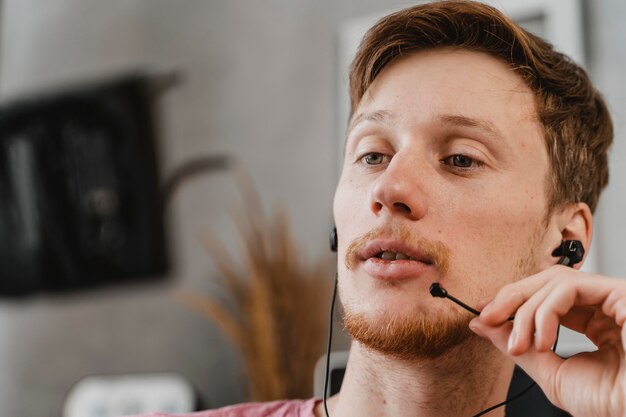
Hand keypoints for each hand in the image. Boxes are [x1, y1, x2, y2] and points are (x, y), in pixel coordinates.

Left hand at [469, 265, 625, 416]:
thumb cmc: (611, 403)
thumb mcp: (551, 373)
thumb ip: (517, 346)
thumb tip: (481, 324)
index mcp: (594, 322)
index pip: (545, 298)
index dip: (512, 302)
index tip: (484, 315)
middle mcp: (604, 306)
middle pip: (546, 282)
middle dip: (510, 299)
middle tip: (488, 318)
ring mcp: (614, 298)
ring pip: (554, 282)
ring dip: (526, 311)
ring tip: (519, 343)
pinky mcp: (621, 294)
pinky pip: (570, 286)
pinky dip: (546, 312)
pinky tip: (542, 341)